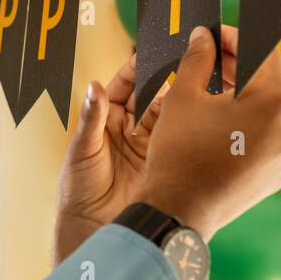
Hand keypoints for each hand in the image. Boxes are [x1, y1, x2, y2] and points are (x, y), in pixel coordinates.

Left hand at [51, 26, 239, 265]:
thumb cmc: (78, 189)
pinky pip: (178, 137)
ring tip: (198, 78)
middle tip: (184, 58)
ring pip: (169, 113)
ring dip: (181, 97)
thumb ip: (91, 118)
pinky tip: (203, 110)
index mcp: (106, 120)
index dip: (138, 69)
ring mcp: (149, 144)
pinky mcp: (164, 161)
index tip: (152, 52)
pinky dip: (189, 124)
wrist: (93, 228)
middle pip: (151, 95)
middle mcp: (129, 129)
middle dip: (166, 76)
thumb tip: (94, 85)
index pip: (125, 86)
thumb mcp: (83, 150)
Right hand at [137, 25, 280, 240]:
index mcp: (274, 101)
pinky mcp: (278, 175)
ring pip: (267, 113)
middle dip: (238, 68)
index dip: (237, 38)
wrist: (178, 211)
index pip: (262, 52)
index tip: (215, 35)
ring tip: (210, 92)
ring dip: (242, 98)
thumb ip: (198, 58)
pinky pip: (267, 140)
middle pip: (267, 84)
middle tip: (210, 58)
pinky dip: (247, 128)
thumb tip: (203, 36)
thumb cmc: (179, 152)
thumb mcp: (182, 96)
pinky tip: (220, 126)